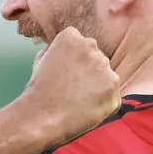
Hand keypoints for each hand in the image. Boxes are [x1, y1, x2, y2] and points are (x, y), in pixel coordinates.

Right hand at [17, 27, 119, 144]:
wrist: (43, 116)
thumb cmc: (38, 91)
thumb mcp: (40, 61)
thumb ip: (55, 51)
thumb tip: (59, 51)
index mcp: (71, 37)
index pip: (80, 44)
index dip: (74, 61)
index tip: (67, 73)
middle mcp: (91, 46)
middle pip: (96, 58)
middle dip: (89, 72)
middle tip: (74, 89)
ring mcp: (105, 66)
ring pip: (106, 76)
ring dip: (97, 87)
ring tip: (80, 101)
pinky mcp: (113, 86)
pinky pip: (112, 95)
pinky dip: (103, 103)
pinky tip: (87, 109)